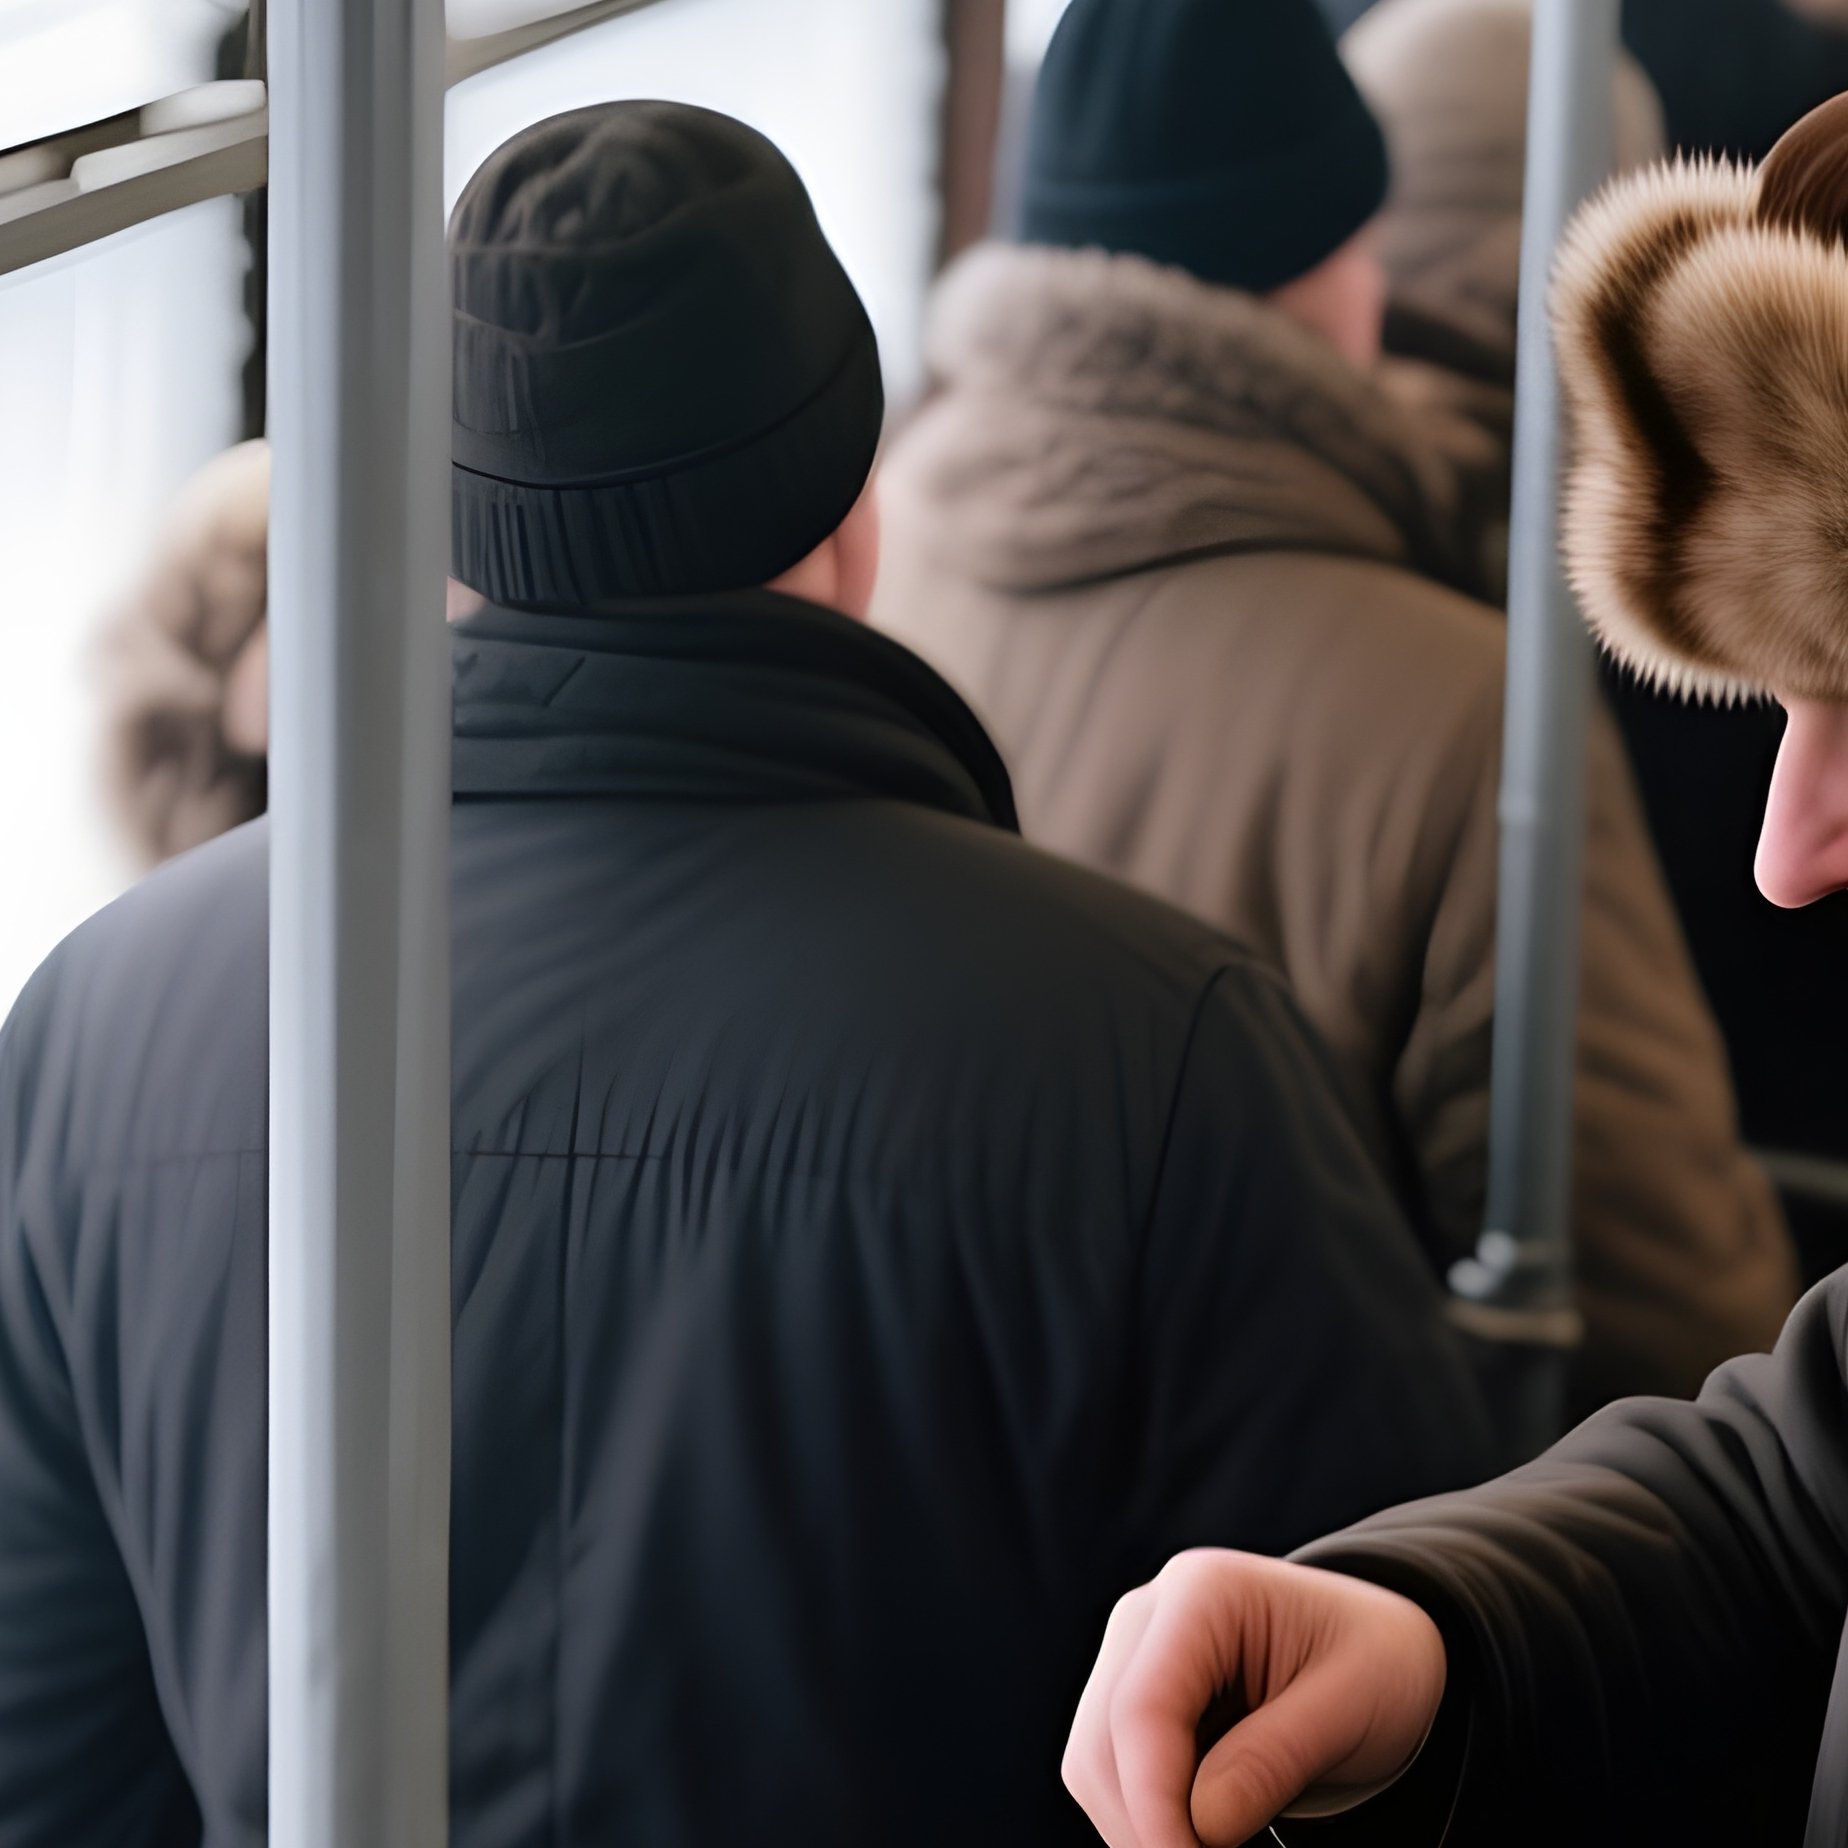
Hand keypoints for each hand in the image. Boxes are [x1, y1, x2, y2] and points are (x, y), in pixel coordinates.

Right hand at [1062, 1549, 1446, 1847]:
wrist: (1376, 1644)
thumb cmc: (1376, 1662)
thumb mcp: (1353, 1706)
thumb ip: (1274, 1760)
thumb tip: (1200, 1825)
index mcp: (1203, 1593)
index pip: (1143, 1709)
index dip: (1154, 1805)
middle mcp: (1148, 1616)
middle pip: (1103, 1742)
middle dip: (1145, 1828)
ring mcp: (1132, 1655)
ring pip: (1094, 1765)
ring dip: (1141, 1829)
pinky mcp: (1131, 1696)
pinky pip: (1112, 1774)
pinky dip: (1149, 1818)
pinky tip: (1201, 1839)